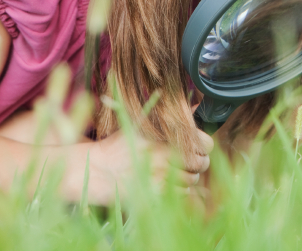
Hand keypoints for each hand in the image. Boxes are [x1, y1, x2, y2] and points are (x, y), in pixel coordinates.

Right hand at [65, 129, 211, 205]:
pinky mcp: (155, 194)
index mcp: (166, 137)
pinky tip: (166, 184)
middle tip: (188, 162)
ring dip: (187, 178)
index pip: (205, 143)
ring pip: (192, 180)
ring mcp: (161, 176)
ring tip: (174, 172)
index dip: (204, 146)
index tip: (198, 147)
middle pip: (202, 164)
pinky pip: (181, 195)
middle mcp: (167, 156)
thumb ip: (169, 117)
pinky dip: (178, 191)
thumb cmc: (120, 145)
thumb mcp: (141, 122)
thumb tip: (196, 106)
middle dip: (198, 163)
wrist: (96, 170)